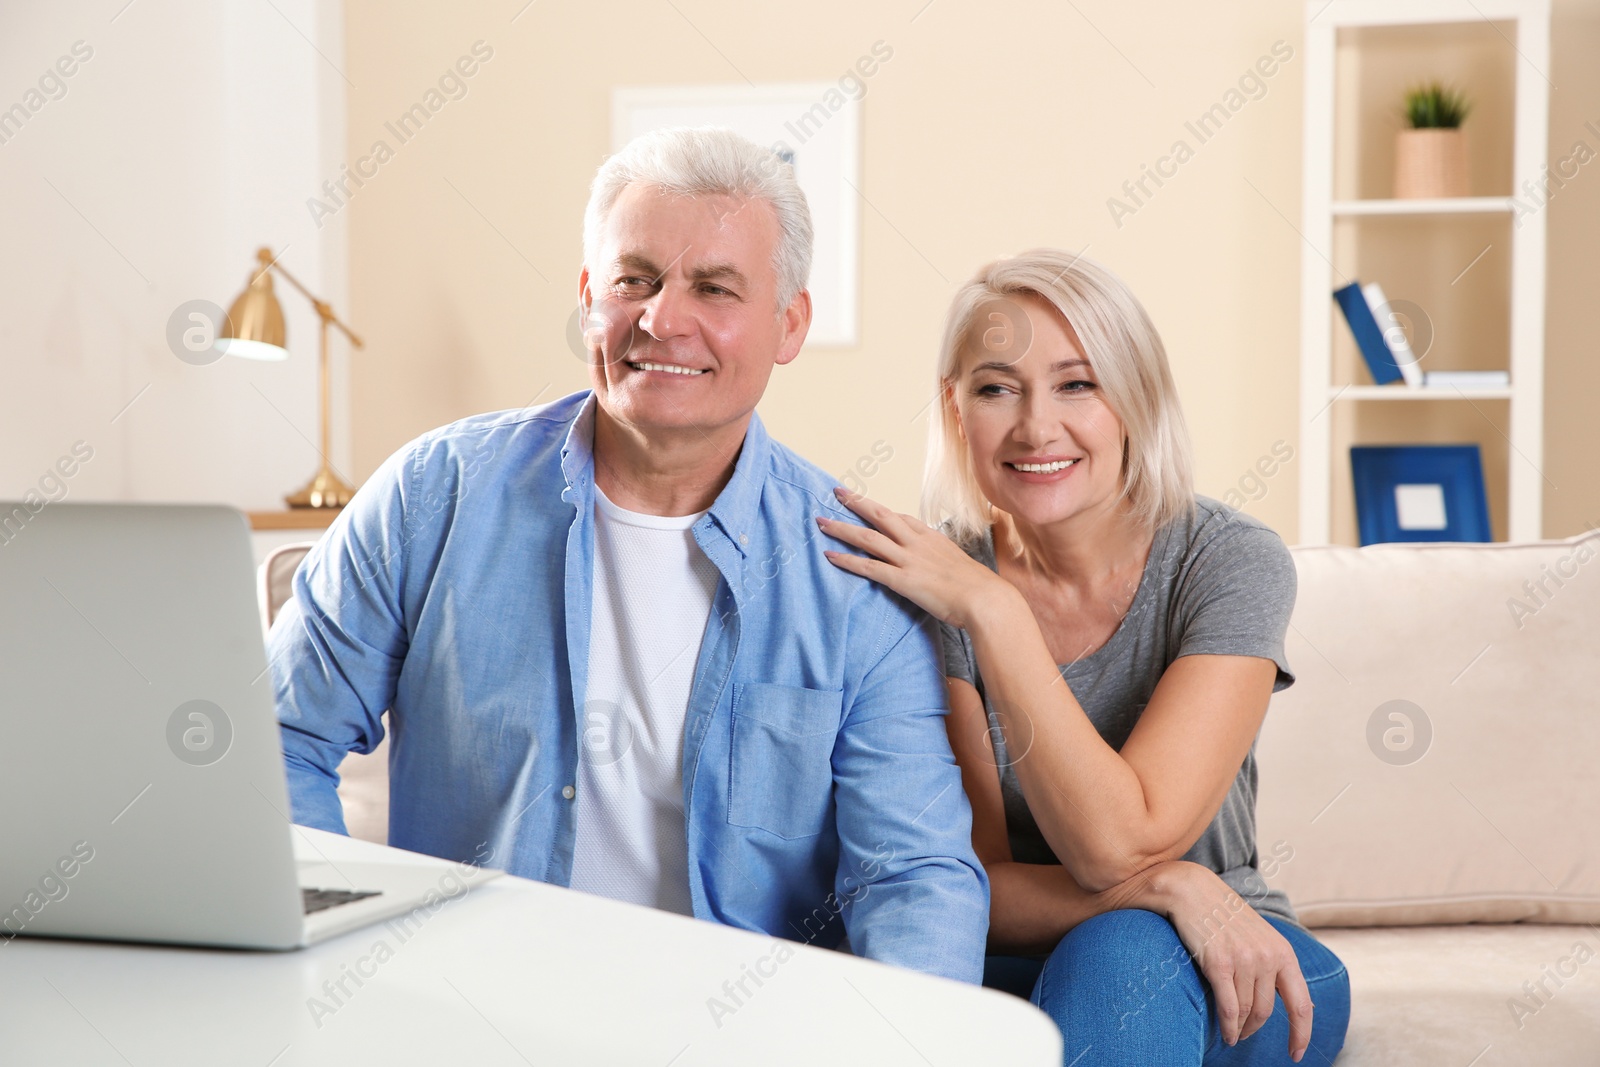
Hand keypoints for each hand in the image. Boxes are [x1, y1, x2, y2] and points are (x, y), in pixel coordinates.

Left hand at [817, 488, 1007, 629]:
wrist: (986, 599)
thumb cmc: (978, 587)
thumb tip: (939, 566)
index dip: (879, 510)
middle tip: (836, 492)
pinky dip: (846, 560)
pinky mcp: (902, 580)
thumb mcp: (959, 564)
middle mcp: (916, 543)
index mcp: (931, 537)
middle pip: (879, 515)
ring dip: (842, 528)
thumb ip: (943, 560)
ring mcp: (908, 559)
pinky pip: (868, 567)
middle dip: (856, 502)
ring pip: (867, 538)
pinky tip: (829, 555)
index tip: (865, 505)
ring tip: (820, 522)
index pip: (900, 517)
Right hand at [1151, 862, 1313, 1060]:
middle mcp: (1267, 957)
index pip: (1300, 1004)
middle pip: (1266, 1011)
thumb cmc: (1225, 916)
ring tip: (1232, 1035)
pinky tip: (1226, 1034)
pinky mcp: (1218, 963)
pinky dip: (1228, 1025)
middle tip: (1245, 1036)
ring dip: (1239, 1029)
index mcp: (1283, 952)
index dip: (1301, 1034)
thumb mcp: (1260, 938)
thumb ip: (1275, 966)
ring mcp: (1243, 960)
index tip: (1295, 1054)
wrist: (1192, 890)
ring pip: (1246, 1011)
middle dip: (1255, 1029)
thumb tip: (1297, 1005)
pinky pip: (1228, 1006)